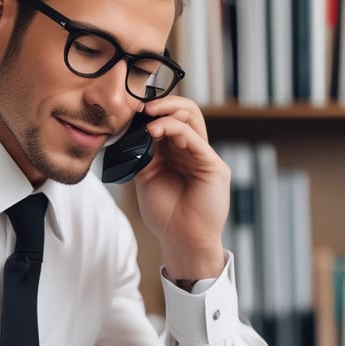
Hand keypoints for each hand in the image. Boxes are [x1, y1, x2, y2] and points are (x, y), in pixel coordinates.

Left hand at [132, 96, 229, 279]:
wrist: (181, 241)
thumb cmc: (166, 214)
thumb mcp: (146, 177)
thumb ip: (143, 153)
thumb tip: (131, 131)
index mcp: (178, 152)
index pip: (170, 120)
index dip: (152, 112)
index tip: (132, 111)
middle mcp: (193, 151)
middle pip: (185, 112)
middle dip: (162, 104)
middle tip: (141, 107)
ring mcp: (204, 156)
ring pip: (192, 119)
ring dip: (168, 112)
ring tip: (148, 117)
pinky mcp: (213, 166)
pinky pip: (195, 139)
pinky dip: (175, 130)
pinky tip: (156, 131)